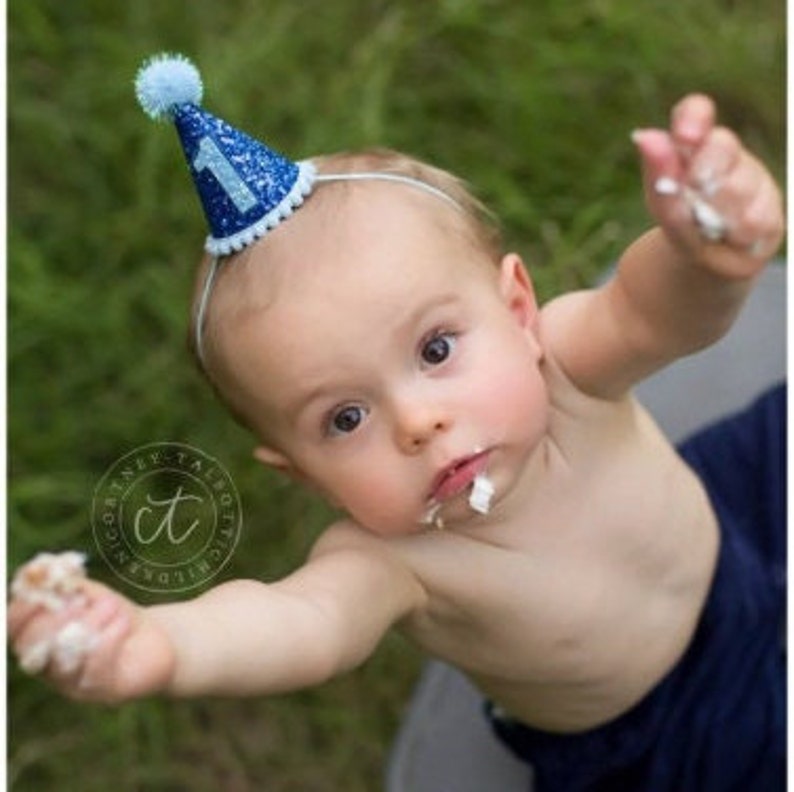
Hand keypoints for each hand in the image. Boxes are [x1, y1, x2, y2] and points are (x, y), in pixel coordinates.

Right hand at [9, 577, 174, 702]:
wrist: (159, 636)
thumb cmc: (115, 614)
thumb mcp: (91, 593)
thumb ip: (64, 582)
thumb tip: (37, 569)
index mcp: (40, 638)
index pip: (14, 627)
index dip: (23, 608)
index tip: (47, 589)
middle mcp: (49, 666)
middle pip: (31, 648)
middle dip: (53, 620)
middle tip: (81, 602)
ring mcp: (74, 683)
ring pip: (63, 661)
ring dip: (88, 625)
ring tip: (112, 605)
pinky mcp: (103, 691)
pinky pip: (96, 669)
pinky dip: (109, 639)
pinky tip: (124, 622)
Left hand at [632, 94, 783, 277]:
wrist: (701, 263)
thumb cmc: (681, 220)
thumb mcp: (661, 200)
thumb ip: (658, 171)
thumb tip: (645, 137)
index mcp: (697, 144)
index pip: (695, 111)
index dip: (693, 117)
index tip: (684, 136)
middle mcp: (731, 156)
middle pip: (723, 147)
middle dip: (703, 172)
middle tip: (694, 190)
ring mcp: (757, 182)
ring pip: (740, 186)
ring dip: (716, 210)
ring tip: (708, 224)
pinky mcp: (773, 214)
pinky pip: (754, 219)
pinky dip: (734, 233)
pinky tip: (728, 237)